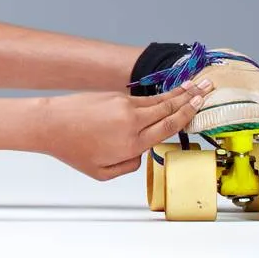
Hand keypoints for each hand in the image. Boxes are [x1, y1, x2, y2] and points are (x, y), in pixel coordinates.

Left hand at [35, 78, 212, 179]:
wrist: (48, 123)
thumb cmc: (73, 149)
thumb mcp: (103, 172)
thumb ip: (129, 165)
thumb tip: (141, 153)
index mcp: (133, 143)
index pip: (168, 126)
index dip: (187, 115)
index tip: (201, 105)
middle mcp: (131, 121)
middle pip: (168, 107)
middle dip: (190, 97)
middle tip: (209, 86)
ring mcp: (121, 105)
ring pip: (157, 99)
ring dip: (178, 92)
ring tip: (196, 85)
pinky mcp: (112, 96)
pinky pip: (141, 97)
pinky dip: (157, 94)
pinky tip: (167, 92)